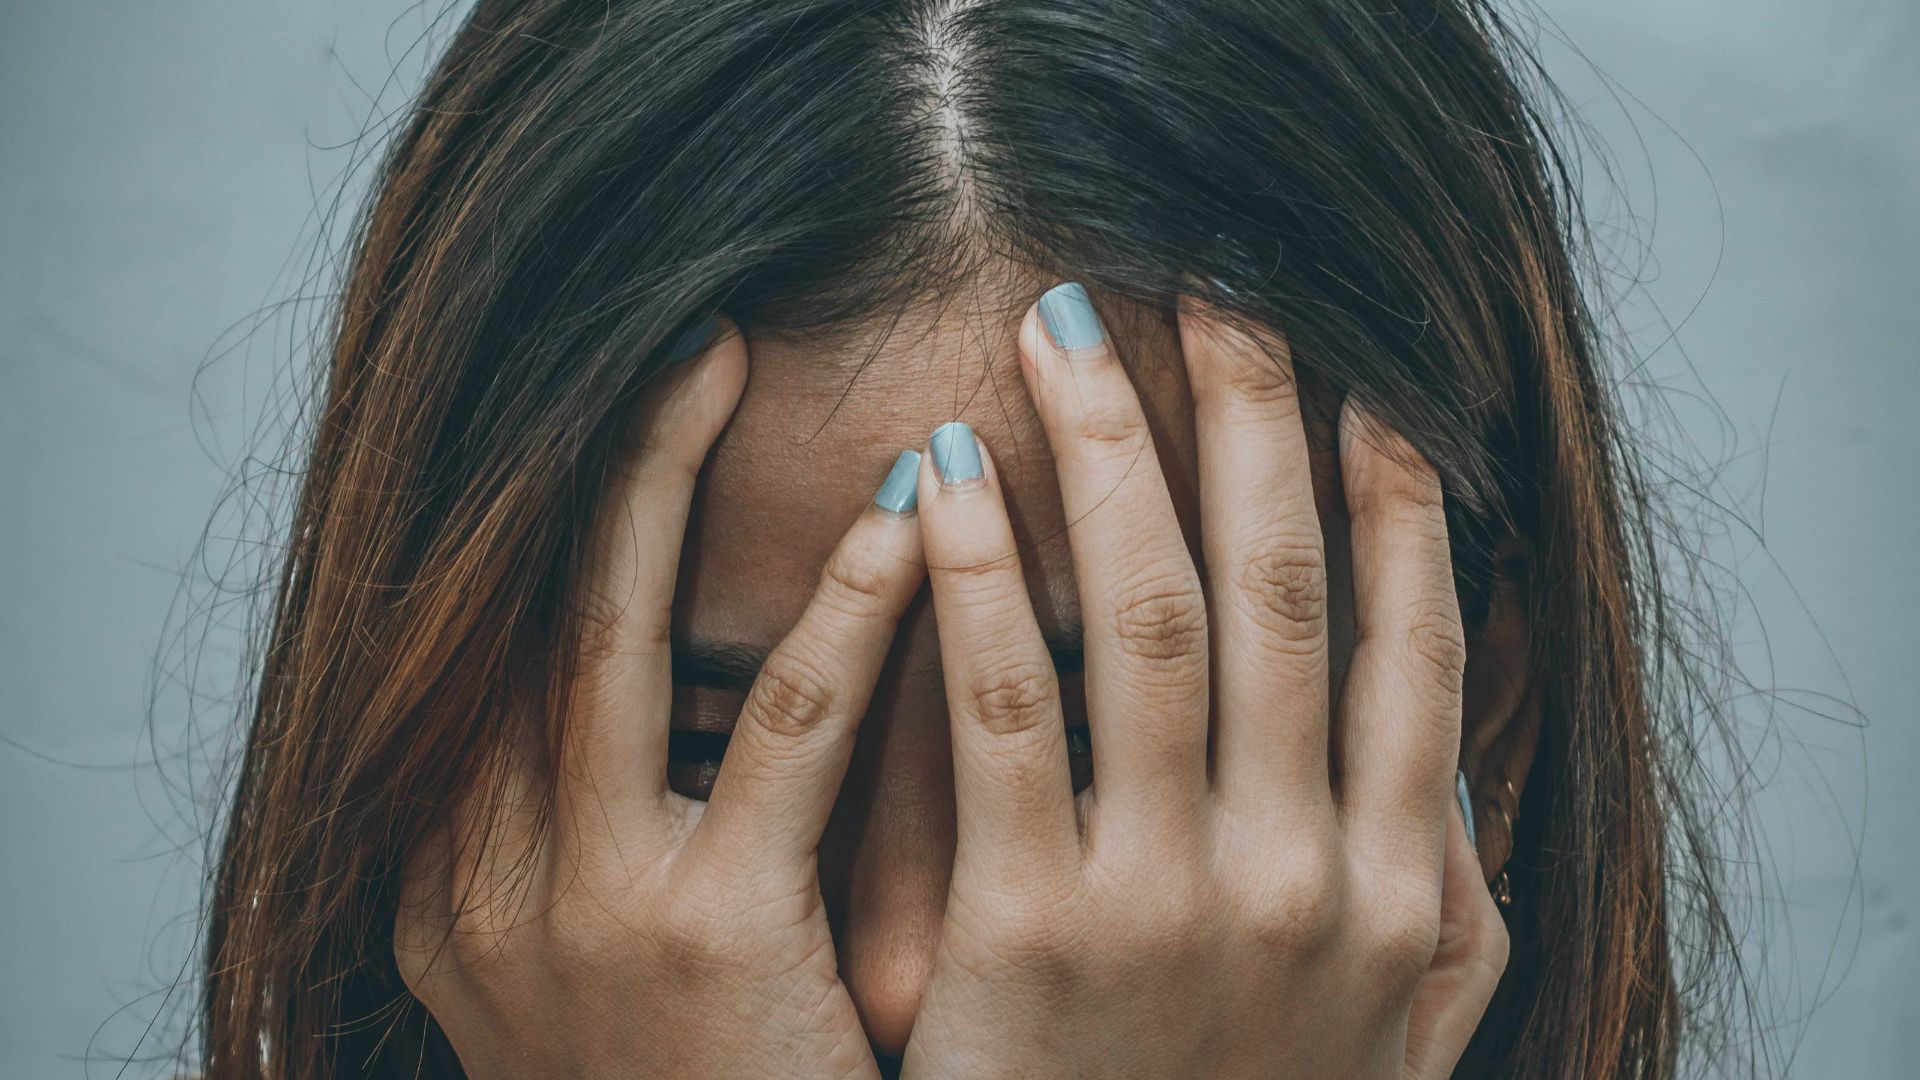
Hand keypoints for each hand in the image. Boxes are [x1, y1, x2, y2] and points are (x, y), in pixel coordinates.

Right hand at [392, 321, 924, 1079]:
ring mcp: (577, 903)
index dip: (561, 502)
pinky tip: (908, 518)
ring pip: (611, 635)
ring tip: (729, 358)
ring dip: (664, 483)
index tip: (636, 391)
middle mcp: (484, 869)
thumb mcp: (600, 950)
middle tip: (675, 328)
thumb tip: (697, 672)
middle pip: (527, 604)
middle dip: (594, 459)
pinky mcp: (699, 939)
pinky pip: (780, 733)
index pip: (502, 636)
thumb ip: (616, 815)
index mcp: (461, 866)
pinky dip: (841, 612)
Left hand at [899, 286, 1507, 1077]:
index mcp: (1400, 888)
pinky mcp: (1037, 930)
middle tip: (1214, 289)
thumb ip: (1443, 913)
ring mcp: (1176, 896)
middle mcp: (1310, 872)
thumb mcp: (1393, 1044)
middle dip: (1252, 421)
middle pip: (1282, 589)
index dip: (1395, 498)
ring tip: (1064, 336)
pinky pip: (1009, 714)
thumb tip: (1458, 782)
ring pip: (1152, 618)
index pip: (1416, 645)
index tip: (1361, 379)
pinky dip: (980, 584)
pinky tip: (943, 482)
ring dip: (1114, 457)